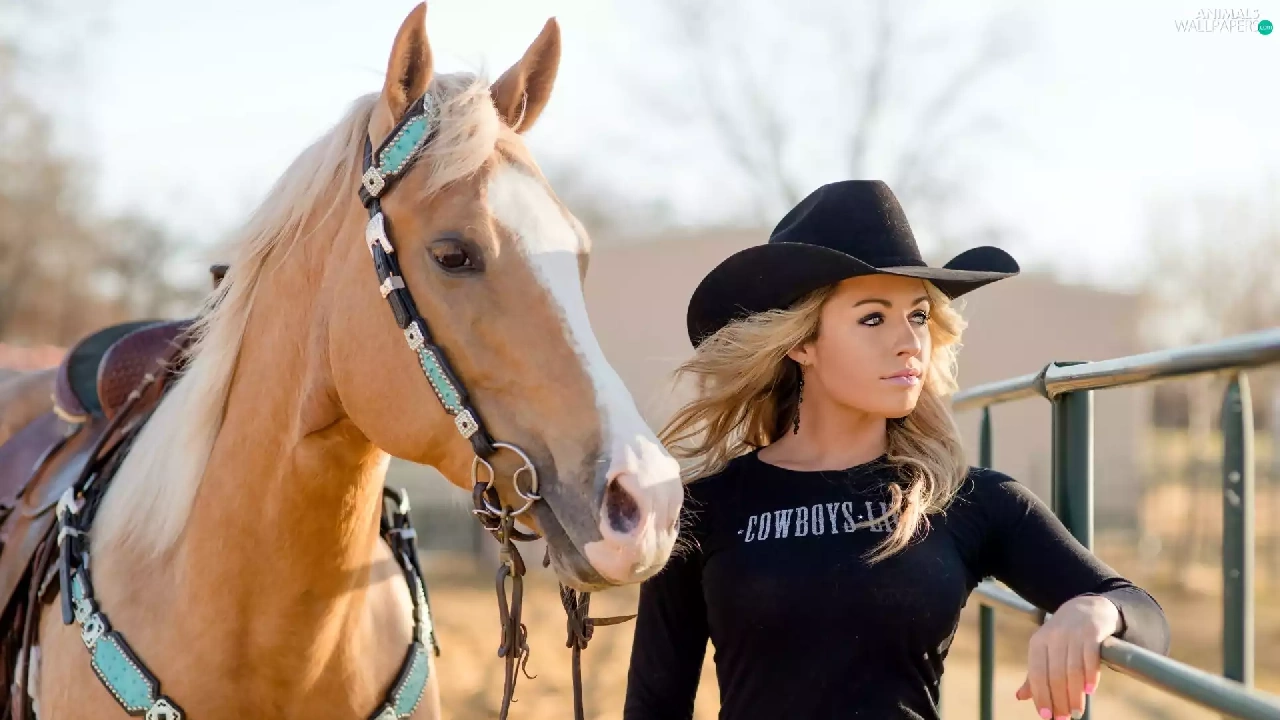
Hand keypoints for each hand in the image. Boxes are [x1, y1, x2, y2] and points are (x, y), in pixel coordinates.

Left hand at [1014, 594, 1119, 718]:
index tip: (1046, 716)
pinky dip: (1090, 675)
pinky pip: (1090, 657)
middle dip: (1059, 700)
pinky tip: (1090, 691)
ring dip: (1075, 694)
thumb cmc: (1062, 637)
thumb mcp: (1045, 651)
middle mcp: (1053, 637)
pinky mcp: (1092, 631)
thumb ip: (1035, 674)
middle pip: (1055, 675)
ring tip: (1077, 711)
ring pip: (1073, 669)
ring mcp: (1073, 633)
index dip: (1041, 696)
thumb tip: (1020, 697)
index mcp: (1037, 643)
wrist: (1086, 608)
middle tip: (1064, 718)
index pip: (1037, 674)